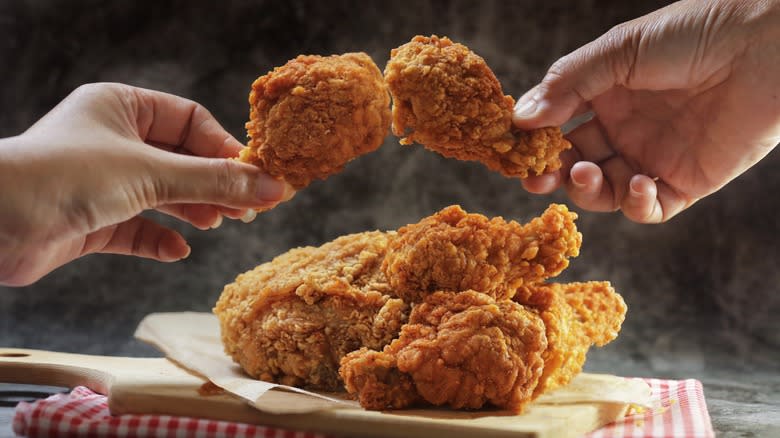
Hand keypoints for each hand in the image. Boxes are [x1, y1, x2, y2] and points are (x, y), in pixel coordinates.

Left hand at [0, 83, 294, 285]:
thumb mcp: (151, 172)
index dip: (225, 149)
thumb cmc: (64, 176)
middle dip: (214, 184)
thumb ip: (214, 181)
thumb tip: (273, 188)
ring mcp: (102, 181)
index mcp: (122, 107)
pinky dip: (159, 239)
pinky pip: (137, 227)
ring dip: (192, 210)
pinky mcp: (92, 219)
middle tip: (248, 208)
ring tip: (218, 224)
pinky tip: (176, 250)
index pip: (190, 121)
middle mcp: (112, 141)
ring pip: (163, 194)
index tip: (256, 176)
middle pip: (181, 159)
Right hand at [513, 0, 779, 222]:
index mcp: (607, 96)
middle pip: (575, 164)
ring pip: (604, 191)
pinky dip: (635, 204)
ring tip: (584, 171)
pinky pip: (650, 208)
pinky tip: (636, 182)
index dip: (536, 142)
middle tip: (533, 179)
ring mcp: (655, 158)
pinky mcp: (688, 182)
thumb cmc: (691, 35)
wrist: (761, 46)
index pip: (559, 128)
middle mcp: (627, 130)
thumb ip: (566, 86)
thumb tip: (519, 119)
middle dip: (552, 174)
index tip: (514, 149)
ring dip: (587, 189)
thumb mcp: (616, 52)